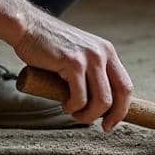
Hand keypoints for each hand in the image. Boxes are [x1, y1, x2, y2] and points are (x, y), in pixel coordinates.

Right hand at [11, 12, 132, 132]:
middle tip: (99, 126)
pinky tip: (64, 104)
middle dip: (112, 116)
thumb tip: (102, 105)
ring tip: (74, 112)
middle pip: (120, 95)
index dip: (122, 108)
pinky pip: (80, 98)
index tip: (111, 123)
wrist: (28, 28)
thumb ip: (92, 74)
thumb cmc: (50, 48)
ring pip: (101, 101)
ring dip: (88, 115)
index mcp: (107, 52)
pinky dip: (72, 108)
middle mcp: (103, 53)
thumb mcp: (80, 56)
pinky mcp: (72, 63)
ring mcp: (89, 57)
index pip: (126, 85)